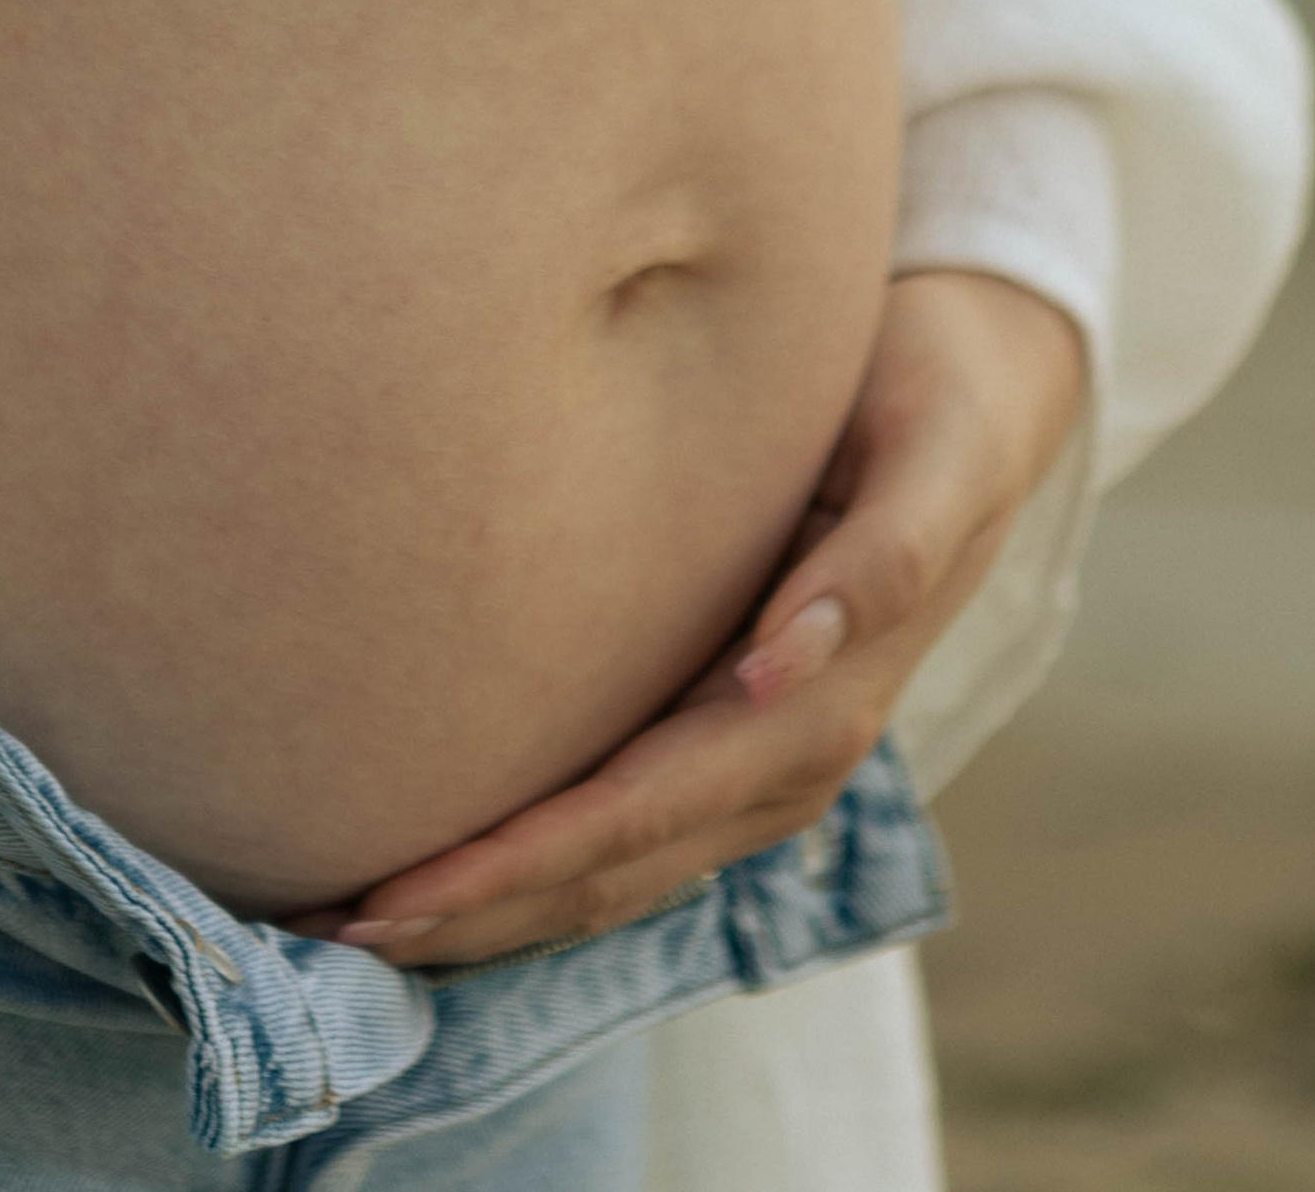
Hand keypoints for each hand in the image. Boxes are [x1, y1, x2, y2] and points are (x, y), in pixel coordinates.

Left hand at [297, 270, 1088, 967]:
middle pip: (610, 868)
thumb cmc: (938, 398)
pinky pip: (624, 824)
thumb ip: (880, 558)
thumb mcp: (929, 457)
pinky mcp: (726, 724)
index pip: (641, 810)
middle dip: (477, 911)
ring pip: (610, 870)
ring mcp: (754, 756)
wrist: (983, 383)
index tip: (403, 895)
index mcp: (820, 703)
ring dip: (491, 910)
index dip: (523, 862)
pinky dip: (534, 866)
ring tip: (353, 924)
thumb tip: (777, 670)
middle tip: (332, 931)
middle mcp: (783, 756)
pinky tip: (445, 872)